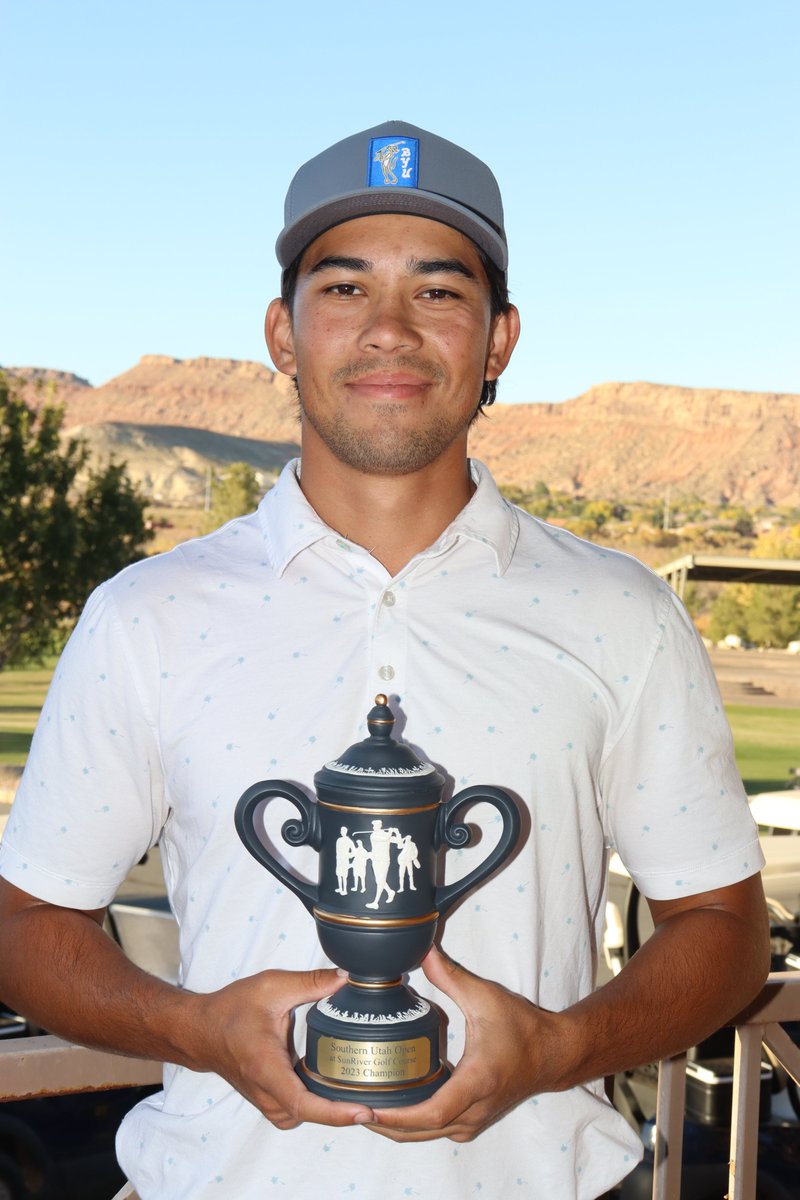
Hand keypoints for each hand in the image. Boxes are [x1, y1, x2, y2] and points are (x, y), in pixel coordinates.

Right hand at [192, 967, 374, 1130]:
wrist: (201, 1030)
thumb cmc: (231, 1009)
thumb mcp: (272, 986)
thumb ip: (312, 982)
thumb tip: (348, 978)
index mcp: (267, 1067)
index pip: (305, 1104)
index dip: (336, 1113)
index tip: (365, 1111)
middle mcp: (267, 1093)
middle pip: (312, 1115)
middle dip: (346, 1112)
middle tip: (383, 1099)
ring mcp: (267, 1101)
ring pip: (306, 1116)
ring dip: (333, 1109)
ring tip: (367, 1094)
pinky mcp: (270, 1100)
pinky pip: (299, 1111)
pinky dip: (319, 1105)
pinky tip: (339, 1087)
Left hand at [367, 946, 554, 1142]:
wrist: (554, 1054)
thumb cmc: (524, 1028)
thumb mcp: (486, 997)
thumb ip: (451, 976)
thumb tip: (422, 950)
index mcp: (476, 1081)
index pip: (432, 1112)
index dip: (397, 1116)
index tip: (368, 1110)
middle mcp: (474, 1109)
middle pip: (422, 1131)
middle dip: (384, 1125)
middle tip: (350, 1107)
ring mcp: (475, 1119)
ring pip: (428, 1135)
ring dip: (396, 1127)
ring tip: (365, 1106)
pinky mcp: (474, 1119)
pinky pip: (437, 1130)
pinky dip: (413, 1124)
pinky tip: (394, 1105)